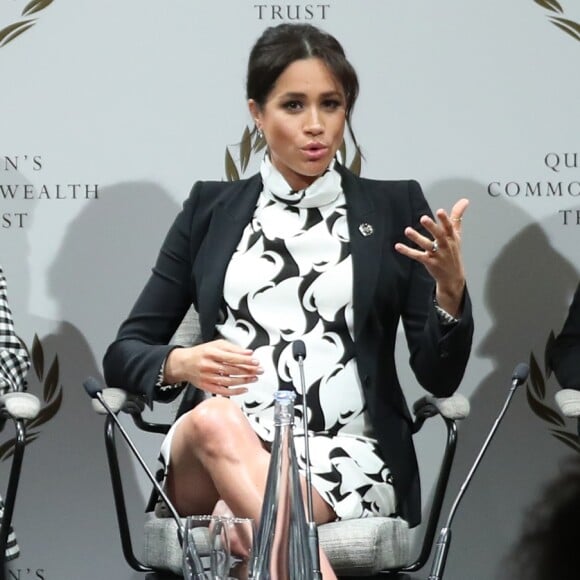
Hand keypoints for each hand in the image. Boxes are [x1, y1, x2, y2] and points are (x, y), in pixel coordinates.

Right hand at [164, 339, 262, 395]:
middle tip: (259, 370)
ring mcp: (208, 377)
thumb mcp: (217, 344)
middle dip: (248, 370)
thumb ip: (233, 348)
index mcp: (212, 353)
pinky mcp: (207, 386)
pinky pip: (223, 391)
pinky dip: (235, 392)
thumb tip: (248, 352)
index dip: (246, 360)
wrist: (184, 363)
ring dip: (244, 381)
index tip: (256, 361)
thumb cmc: (201, 353)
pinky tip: (244, 389)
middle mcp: (209, 365)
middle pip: (232, 369)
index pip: (232, 357)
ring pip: (229, 381)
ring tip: (254, 378)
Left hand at [394, 198, 468, 315]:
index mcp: (452, 238)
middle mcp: (445, 246)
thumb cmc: (453, 252)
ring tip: (407, 230)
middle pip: (439, 235)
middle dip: (432, 227)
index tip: (440, 211)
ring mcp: (437, 255)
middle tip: (423, 218)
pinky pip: (417, 256)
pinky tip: (398, 246)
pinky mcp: (429, 262)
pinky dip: (407, 251)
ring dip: (417, 238)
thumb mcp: (457, 235)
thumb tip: (464, 200)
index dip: (445, 220)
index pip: (449, 227)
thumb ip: (457, 217)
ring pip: (427, 246)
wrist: (453, 277)